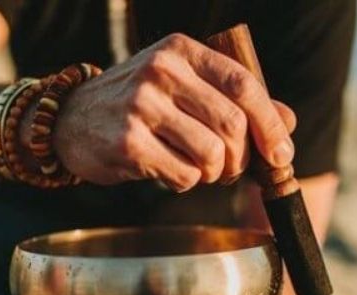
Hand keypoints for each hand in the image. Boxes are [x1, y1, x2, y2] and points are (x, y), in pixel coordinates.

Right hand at [53, 33, 296, 191]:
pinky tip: (167, 171)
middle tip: (230, 169)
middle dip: (241, 158)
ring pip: (212, 155)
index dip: (270, 123)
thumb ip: (233, 100)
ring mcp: (142, 106)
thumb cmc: (136, 104)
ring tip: (196, 169)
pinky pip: (184, 175)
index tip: (282, 153)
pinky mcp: (128, 143)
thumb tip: (289, 123)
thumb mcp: (182, 87)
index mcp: (180, 50)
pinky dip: (185, 182)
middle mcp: (161, 72)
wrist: (68, 120)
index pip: (244, 85)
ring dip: (213, 174)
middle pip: (232, 125)